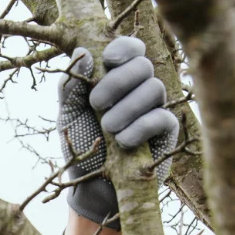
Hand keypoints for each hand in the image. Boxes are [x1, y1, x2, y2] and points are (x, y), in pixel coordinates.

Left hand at [58, 36, 179, 226]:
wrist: (91, 185)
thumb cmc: (81, 145)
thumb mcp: (68, 115)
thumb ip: (72, 86)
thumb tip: (82, 51)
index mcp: (116, 78)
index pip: (131, 49)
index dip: (124, 49)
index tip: (108, 62)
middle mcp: (138, 89)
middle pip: (143, 65)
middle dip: (117, 82)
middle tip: (97, 104)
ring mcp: (155, 109)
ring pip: (154, 89)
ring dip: (126, 108)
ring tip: (108, 128)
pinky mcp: (166, 132)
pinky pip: (162, 118)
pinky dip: (139, 128)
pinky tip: (122, 142)